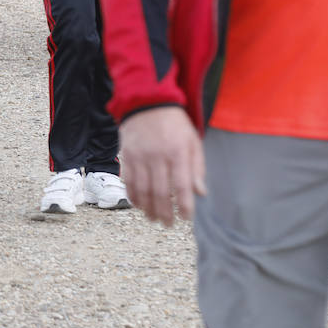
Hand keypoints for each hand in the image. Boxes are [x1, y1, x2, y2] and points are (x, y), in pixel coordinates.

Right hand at [119, 107, 205, 226]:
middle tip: (168, 225)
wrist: (147, 101)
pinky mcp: (126, 155)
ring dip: (147, 208)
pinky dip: (132, 196)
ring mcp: (139, 156)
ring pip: (142, 190)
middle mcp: (157, 156)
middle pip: (160, 192)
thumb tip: (200, 193)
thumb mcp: (192, 140)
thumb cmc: (174, 123)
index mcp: (177, 152)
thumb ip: (197, 167)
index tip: (186, 218)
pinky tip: (138, 205)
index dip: (184, 205)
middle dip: (164, 213)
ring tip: (153, 219)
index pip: (181, 185)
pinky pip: (128, 181)